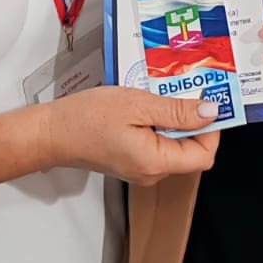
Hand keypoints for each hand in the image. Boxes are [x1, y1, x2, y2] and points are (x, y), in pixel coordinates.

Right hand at [41, 86, 221, 185]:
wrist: (51, 132)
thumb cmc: (86, 118)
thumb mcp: (137, 105)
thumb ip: (177, 111)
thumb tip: (211, 112)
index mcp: (156, 162)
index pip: (204, 154)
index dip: (211, 128)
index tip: (207, 101)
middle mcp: (152, 173)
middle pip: (191, 150)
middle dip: (191, 119)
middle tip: (182, 89)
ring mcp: (142, 169)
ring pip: (174, 145)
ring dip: (173, 119)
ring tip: (158, 94)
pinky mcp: (132, 161)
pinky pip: (157, 144)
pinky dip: (158, 124)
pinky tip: (145, 105)